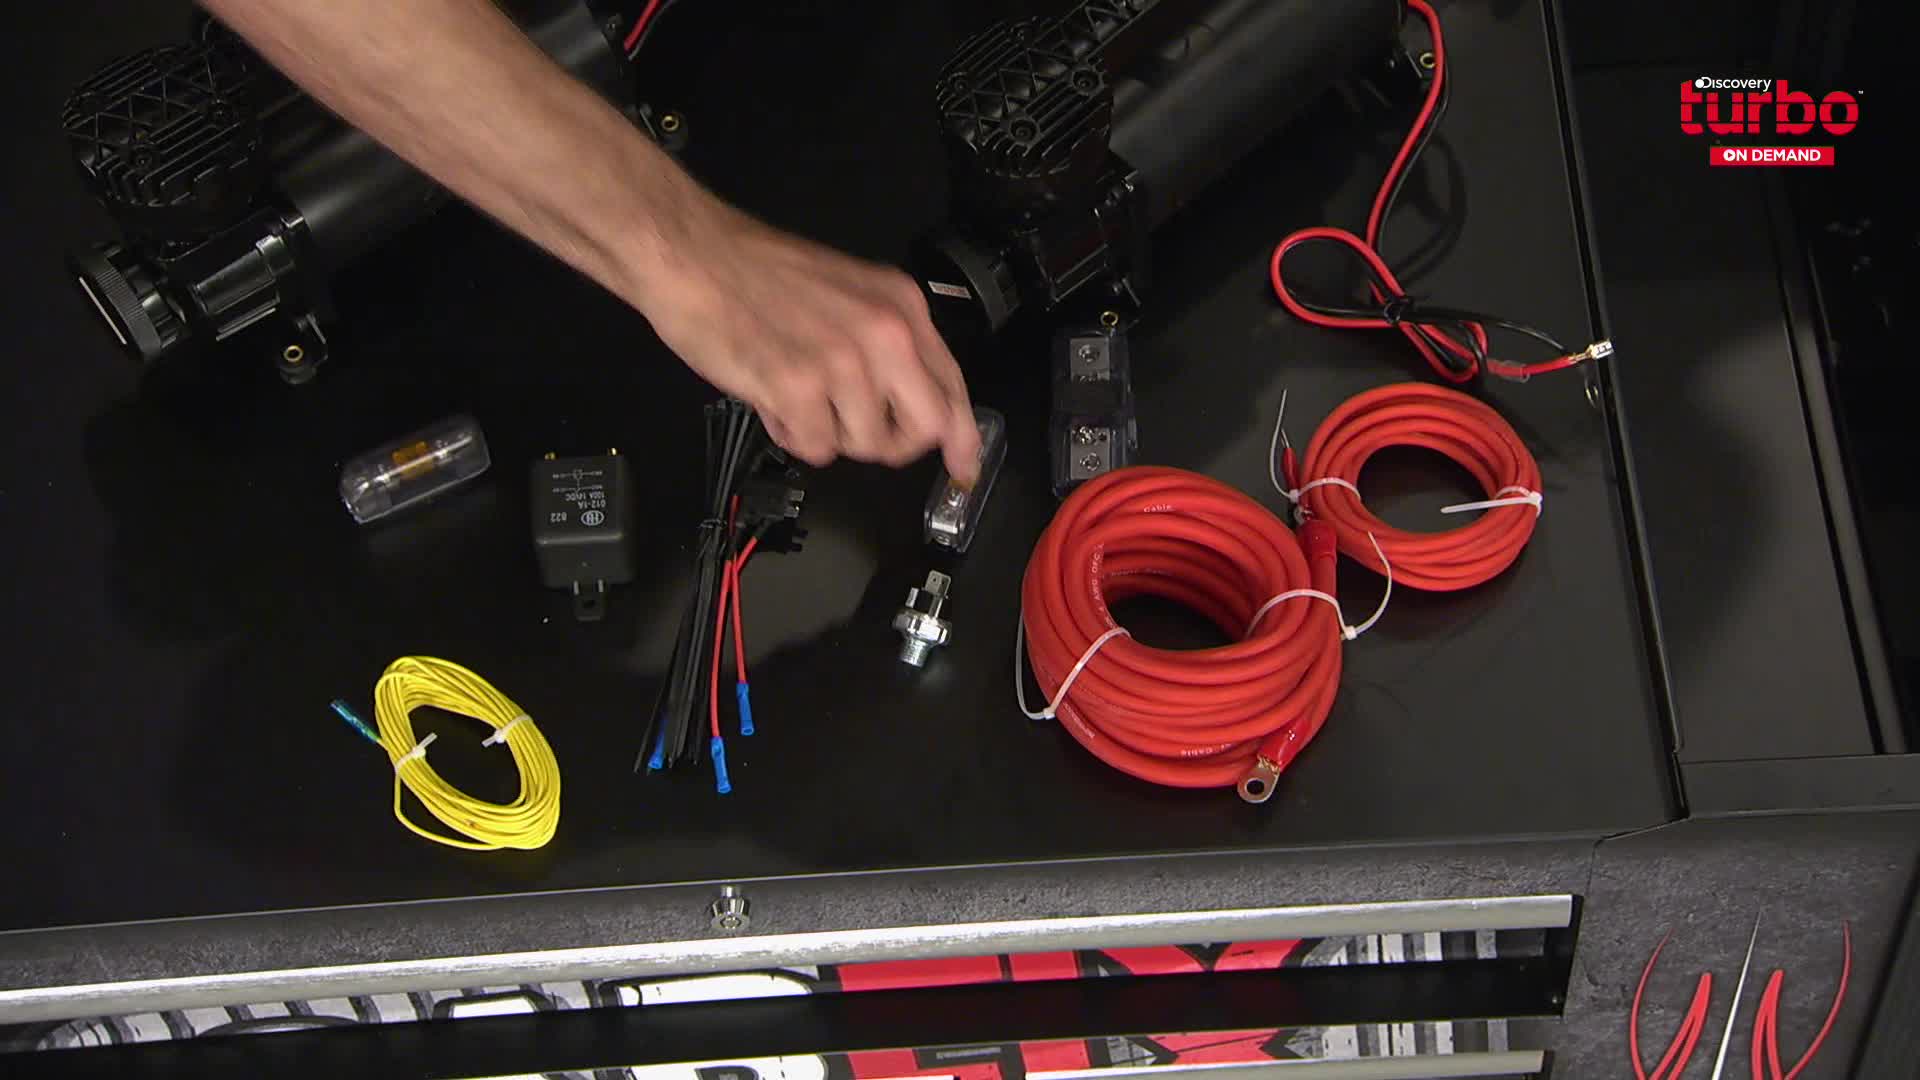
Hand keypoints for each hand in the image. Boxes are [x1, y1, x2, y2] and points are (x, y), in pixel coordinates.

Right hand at [642, 197, 981, 484]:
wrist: (694, 254)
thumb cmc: (759, 273)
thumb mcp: (850, 293)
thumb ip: (890, 344)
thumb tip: (918, 404)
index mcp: (901, 307)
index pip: (952, 386)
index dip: (962, 436)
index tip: (964, 466)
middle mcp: (884, 333)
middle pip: (923, 428)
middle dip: (891, 442)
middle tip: (855, 428)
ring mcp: (842, 362)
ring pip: (864, 444)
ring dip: (828, 432)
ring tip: (795, 392)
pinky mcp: (797, 388)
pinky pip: (816, 448)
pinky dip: (792, 434)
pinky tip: (772, 398)